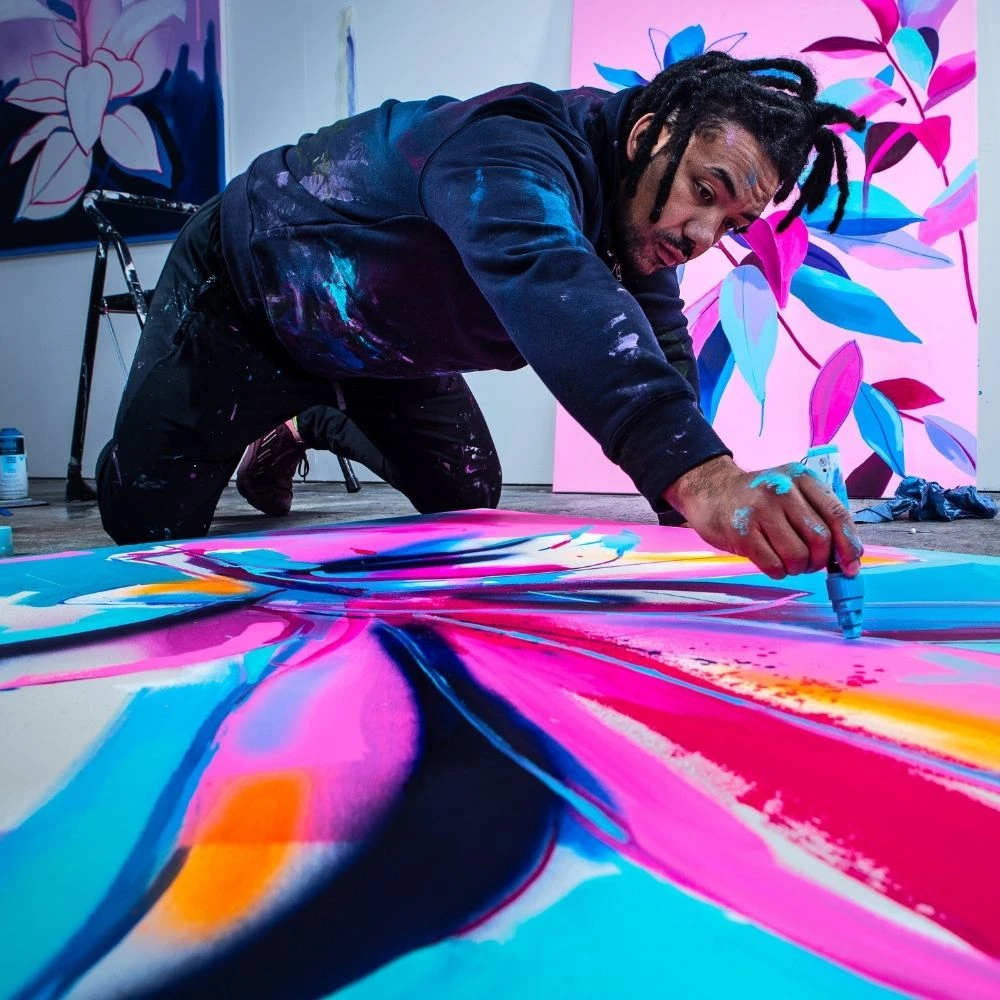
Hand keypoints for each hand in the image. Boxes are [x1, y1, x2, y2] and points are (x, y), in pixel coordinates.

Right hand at [663, 455, 862, 579]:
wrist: (710, 491)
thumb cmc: (757, 499)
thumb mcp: (790, 492)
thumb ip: (818, 516)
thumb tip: (847, 557)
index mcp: (801, 478)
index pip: (837, 515)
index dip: (849, 545)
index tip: (851, 565)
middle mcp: (782, 489)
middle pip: (820, 539)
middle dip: (819, 560)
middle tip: (809, 563)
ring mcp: (760, 510)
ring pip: (797, 555)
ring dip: (797, 568)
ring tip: (787, 562)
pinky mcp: (741, 531)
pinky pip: (774, 565)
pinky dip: (778, 572)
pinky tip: (771, 562)